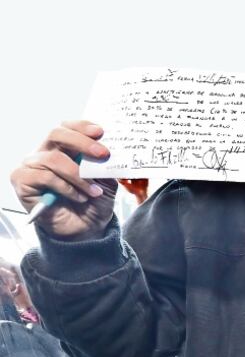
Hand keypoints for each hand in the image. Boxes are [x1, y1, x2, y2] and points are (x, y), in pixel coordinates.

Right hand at [11, 121, 116, 239]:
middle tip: (103, 154)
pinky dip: (67, 188)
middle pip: (56, 134)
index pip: (67, 128)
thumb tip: (109, 148)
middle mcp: (45, 153)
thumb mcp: (106, 180)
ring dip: (79, 176)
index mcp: (63, 148)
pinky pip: (44, 177)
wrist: (86, 229)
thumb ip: (105, 164)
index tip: (101, 132)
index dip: (82, 127)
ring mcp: (31, 167)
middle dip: (82, 143)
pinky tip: (78, 198)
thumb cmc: (93, 202)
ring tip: (93, 192)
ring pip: (54, 159)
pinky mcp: (23, 182)